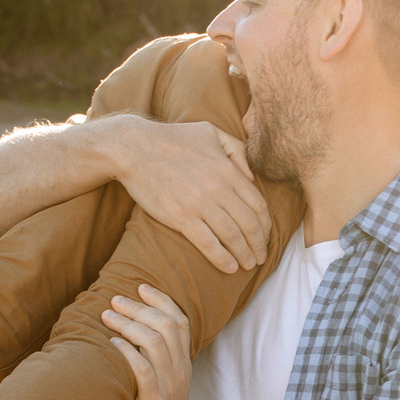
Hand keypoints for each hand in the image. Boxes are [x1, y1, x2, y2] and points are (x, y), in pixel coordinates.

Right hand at [105, 116, 270, 271]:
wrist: (134, 148)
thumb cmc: (172, 139)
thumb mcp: (210, 132)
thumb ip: (237, 149)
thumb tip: (252, 176)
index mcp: (228, 170)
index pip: (258, 204)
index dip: (266, 225)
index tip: (264, 237)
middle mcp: (218, 188)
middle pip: (249, 224)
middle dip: (259, 245)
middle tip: (260, 257)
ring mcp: (200, 204)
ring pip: (232, 236)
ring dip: (244, 255)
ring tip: (248, 265)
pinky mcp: (181, 217)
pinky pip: (208, 243)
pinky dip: (222, 258)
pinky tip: (229, 268)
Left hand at [106, 284, 194, 399]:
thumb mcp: (163, 384)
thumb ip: (154, 360)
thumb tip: (130, 335)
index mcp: (183, 363)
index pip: (180, 321)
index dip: (162, 300)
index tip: (142, 287)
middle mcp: (180, 370)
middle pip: (166, 325)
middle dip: (139, 307)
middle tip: (116, 299)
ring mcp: (169, 385)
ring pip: (154, 342)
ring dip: (128, 324)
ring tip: (108, 316)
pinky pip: (142, 369)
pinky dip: (127, 352)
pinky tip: (112, 343)